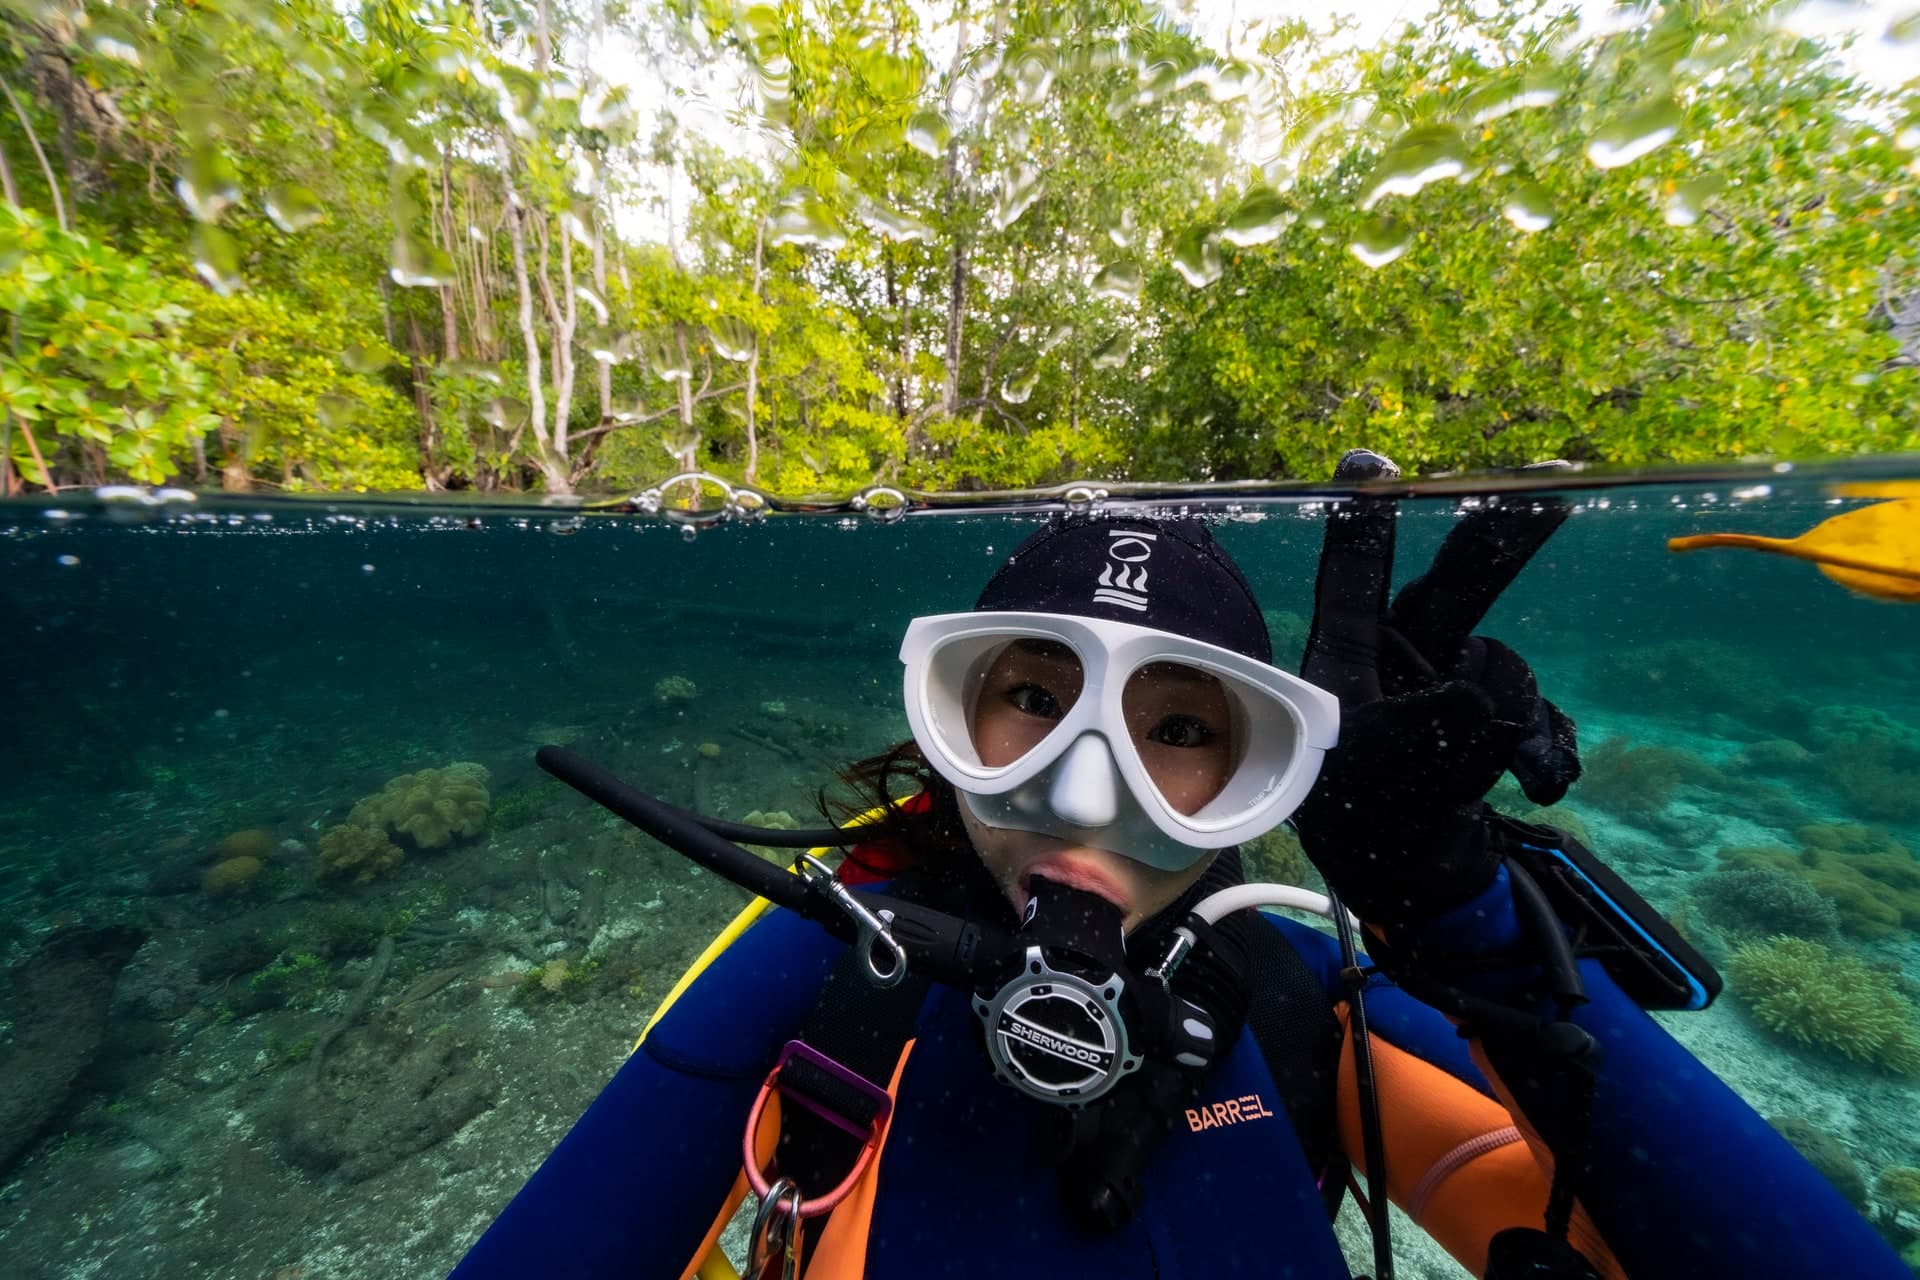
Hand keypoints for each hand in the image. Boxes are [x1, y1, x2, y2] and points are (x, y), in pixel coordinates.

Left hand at [1290, 450, 1580, 925]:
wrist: (1413, 874)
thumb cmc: (1368, 819)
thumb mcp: (1378, 775)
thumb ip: (1426, 730)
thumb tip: (1478, 690)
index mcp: (1348, 658)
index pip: (1354, 579)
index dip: (1364, 523)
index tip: (1365, 463)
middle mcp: (1404, 656)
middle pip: (1456, 586)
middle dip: (1500, 539)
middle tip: (1546, 483)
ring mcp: (1454, 681)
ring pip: (1505, 668)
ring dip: (1513, 722)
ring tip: (1488, 775)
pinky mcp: (1497, 713)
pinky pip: (1538, 712)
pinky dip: (1547, 750)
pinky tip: (1542, 782)